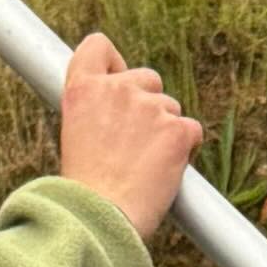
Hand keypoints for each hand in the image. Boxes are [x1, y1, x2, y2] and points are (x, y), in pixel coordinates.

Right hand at [58, 30, 200, 239]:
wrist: (99, 220)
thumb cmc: (83, 191)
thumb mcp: (74, 138)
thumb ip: (95, 112)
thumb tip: (116, 115)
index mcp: (82, 89)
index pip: (98, 46)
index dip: (114, 62)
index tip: (117, 80)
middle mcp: (116, 89)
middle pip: (148, 77)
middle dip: (148, 104)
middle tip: (134, 144)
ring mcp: (150, 106)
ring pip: (171, 108)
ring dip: (165, 132)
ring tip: (143, 168)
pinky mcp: (177, 129)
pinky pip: (192, 130)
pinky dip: (185, 150)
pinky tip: (165, 173)